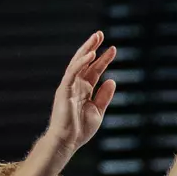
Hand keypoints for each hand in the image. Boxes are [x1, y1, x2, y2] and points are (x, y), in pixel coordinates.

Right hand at [46, 31, 116, 155]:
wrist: (67, 141)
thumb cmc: (80, 129)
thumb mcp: (98, 112)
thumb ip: (104, 96)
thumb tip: (112, 79)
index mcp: (84, 90)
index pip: (94, 70)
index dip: (103, 59)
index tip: (113, 49)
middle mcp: (76, 85)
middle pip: (85, 62)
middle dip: (92, 47)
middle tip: (100, 34)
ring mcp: (68, 86)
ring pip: (77, 63)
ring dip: (86, 49)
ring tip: (96, 38)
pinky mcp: (64, 91)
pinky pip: (72, 73)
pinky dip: (80, 64)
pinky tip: (90, 55)